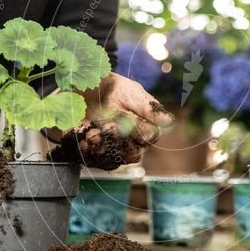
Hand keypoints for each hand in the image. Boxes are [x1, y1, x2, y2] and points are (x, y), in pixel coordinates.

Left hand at [53, 73, 173, 168]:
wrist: (84, 89)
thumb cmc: (113, 89)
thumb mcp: (131, 92)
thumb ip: (148, 107)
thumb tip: (168, 121)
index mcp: (146, 128)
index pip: (148, 137)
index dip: (137, 132)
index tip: (121, 123)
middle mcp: (132, 143)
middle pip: (131, 154)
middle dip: (116, 143)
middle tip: (104, 129)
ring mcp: (113, 151)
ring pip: (112, 161)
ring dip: (101, 150)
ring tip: (90, 135)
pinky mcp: (94, 154)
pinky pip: (93, 161)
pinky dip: (86, 153)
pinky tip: (81, 141)